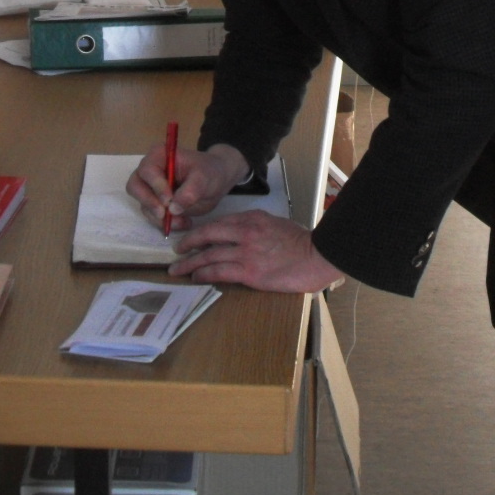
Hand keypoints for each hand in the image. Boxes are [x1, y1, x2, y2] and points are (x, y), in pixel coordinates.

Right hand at [128, 141, 249, 230]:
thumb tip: (173, 208)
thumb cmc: (209, 172)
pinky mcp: (155, 203)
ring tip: (183, 221)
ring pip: (143, 205)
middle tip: (164, 215)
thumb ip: (190, 191)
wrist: (215, 182)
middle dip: (149, 203)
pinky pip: (152, 216)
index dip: (156, 186)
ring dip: (160, 218)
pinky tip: (184, 222)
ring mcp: (150, 188)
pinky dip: (166, 223)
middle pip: (135, 187)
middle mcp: (149, 171)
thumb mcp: (204, 178)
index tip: (169, 200)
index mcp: (159, 156)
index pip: (147, 170)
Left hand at [168, 211, 345, 292]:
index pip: (219, 223)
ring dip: (189, 262)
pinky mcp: (249, 271)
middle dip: (188, 243)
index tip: (192, 238)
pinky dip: (203, 273)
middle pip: (207, 235)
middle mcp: (245, 232)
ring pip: (208, 255)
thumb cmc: (303, 243)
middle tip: (176, 250)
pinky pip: (218, 271)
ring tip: (177, 269)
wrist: (317, 256)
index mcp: (253, 218)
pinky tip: (194, 276)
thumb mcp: (277, 224)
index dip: (202, 231)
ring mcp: (246, 252)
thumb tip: (240, 237)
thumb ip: (257, 228)